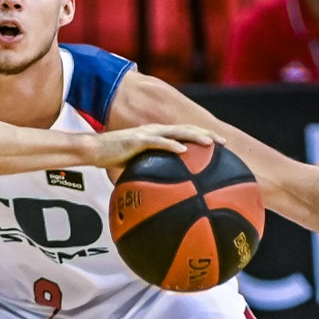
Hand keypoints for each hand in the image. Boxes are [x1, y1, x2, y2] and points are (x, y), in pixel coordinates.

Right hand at [91, 123, 219, 169]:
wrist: (95, 151)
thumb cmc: (114, 158)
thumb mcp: (139, 165)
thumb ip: (153, 170)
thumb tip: (166, 189)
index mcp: (157, 135)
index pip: (184, 134)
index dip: (202, 136)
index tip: (220, 144)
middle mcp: (155, 131)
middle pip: (186, 130)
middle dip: (207, 134)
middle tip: (224, 142)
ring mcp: (147, 134)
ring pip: (177, 132)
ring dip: (195, 136)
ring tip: (210, 142)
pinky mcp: (137, 140)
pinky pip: (158, 142)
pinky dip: (172, 145)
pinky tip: (184, 150)